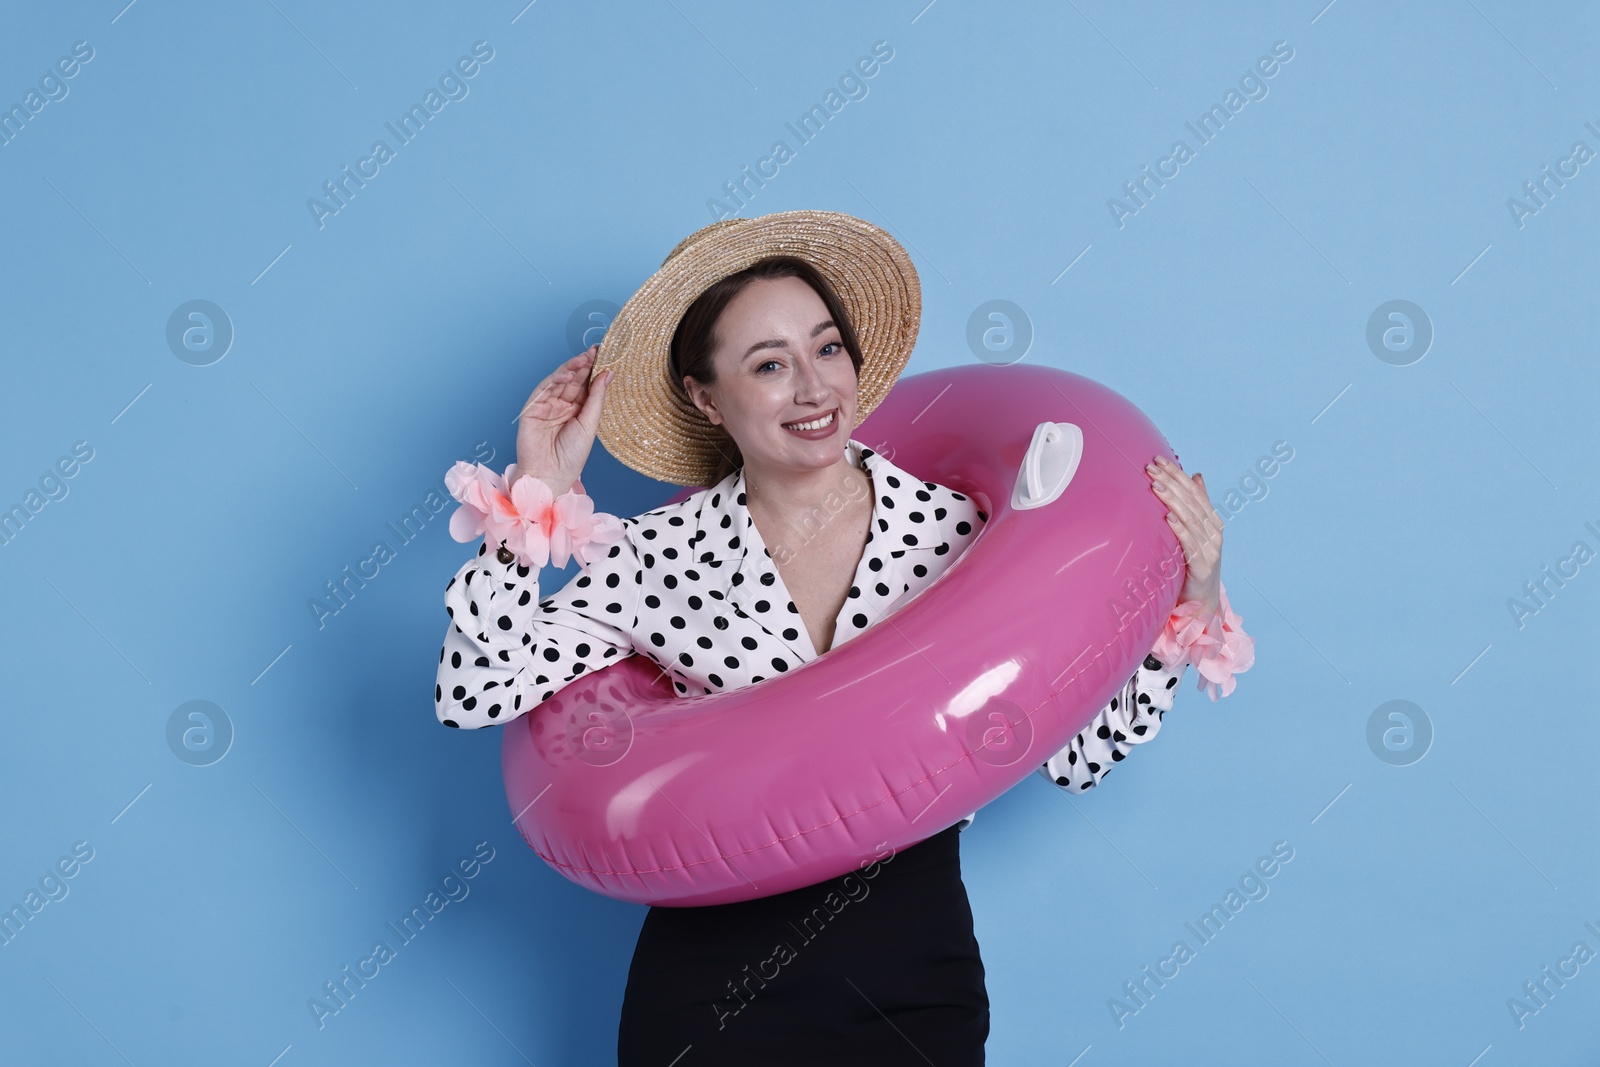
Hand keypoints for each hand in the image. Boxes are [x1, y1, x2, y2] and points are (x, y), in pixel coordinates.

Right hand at [514, 344, 613, 496]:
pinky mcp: (533, 408)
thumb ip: (596, 398)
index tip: (606, 354)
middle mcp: (563, 406)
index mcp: (578, 411)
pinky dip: (557, 378)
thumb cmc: (571, 457)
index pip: (587, 385)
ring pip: (560, 381)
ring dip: (573, 368)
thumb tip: (607, 373)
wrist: (550, 476)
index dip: (595, 370)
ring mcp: (547, 405)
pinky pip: (545, 388)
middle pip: (575, 380)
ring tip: (586, 357)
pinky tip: (569, 371)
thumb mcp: (589, 424)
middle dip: (585, 364)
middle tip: (597, 350)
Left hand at [1146, 455, 1222, 613]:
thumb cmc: (1195, 562)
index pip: (1194, 491)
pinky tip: (1168, 517)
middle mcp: (1214, 531)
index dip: (1177, 474)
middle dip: (1171, 482)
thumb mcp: (1197, 531)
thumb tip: (1196, 474)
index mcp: (1212, 520)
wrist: (1202, 599)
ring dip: (1172, 500)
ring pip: (1189, 519)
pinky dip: (1180, 529)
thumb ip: (1198, 504)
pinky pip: (1190, 544)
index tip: (1158, 459)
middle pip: (1191, 501)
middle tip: (1151, 468)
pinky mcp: (1203, 565)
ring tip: (1156, 485)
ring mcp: (1211, 548)